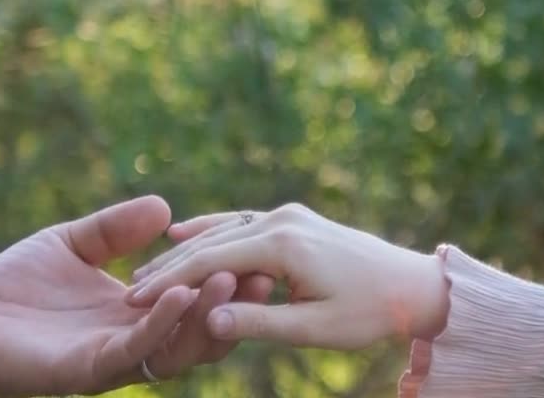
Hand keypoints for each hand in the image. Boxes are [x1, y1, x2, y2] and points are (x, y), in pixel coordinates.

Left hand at [0, 195, 273, 397]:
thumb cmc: (12, 290)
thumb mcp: (71, 244)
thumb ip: (115, 229)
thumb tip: (165, 208)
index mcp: (133, 313)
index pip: (193, 298)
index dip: (223, 276)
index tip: (254, 247)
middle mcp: (130, 340)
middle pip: (198, 328)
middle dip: (232, 301)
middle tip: (264, 269)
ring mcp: (110, 359)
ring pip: (175, 346)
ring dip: (206, 313)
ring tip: (231, 276)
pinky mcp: (82, 370)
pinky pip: (132, 351)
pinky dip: (160, 325)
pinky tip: (179, 295)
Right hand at [124, 204, 448, 349]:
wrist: (415, 285)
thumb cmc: (370, 312)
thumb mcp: (315, 328)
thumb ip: (260, 323)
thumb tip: (208, 322)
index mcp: (285, 244)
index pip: (211, 262)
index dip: (169, 283)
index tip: (133, 303)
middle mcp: (283, 219)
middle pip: (212, 242)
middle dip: (169, 266)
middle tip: (129, 291)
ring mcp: (289, 215)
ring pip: (225, 229)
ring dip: (187, 249)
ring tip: (147, 270)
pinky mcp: (295, 220)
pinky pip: (243, 223)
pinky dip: (213, 232)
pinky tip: (186, 233)